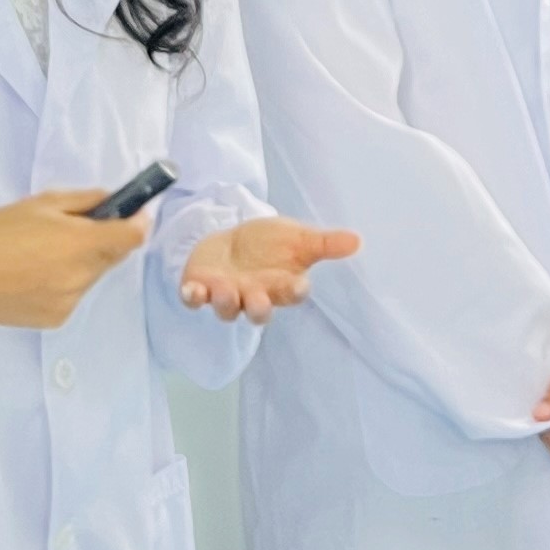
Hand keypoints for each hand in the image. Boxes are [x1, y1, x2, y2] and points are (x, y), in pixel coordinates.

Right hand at [0, 191, 149, 329]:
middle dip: (104, 241)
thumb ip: (84, 201)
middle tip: (72, 229)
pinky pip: (72, 295)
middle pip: (113, 257)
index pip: (133, 236)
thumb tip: (114, 201)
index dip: (138, 222)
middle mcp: (81, 276)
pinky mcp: (56, 319)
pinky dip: (62, 284)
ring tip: (40, 254)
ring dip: (81, 264)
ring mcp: (70, 301)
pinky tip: (31, 276)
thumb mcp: (39, 203)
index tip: (134, 213)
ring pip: (91, 277)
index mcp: (80, 243)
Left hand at [179, 215, 361, 321]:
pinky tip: (192, 289)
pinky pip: (195, 300)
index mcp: (281, 286)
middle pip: (258, 312)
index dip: (294, 291)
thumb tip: (357, 240)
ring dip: (224, 301)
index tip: (299, 284)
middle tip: (257, 297)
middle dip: (257, 307)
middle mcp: (254, 296)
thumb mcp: (297, 237)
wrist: (233, 240)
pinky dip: (193, 297)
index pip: (292, 294)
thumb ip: (324, 243)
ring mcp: (226, 295)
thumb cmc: (269, 244)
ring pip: (226, 309)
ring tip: (223, 286)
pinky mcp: (201, 289)